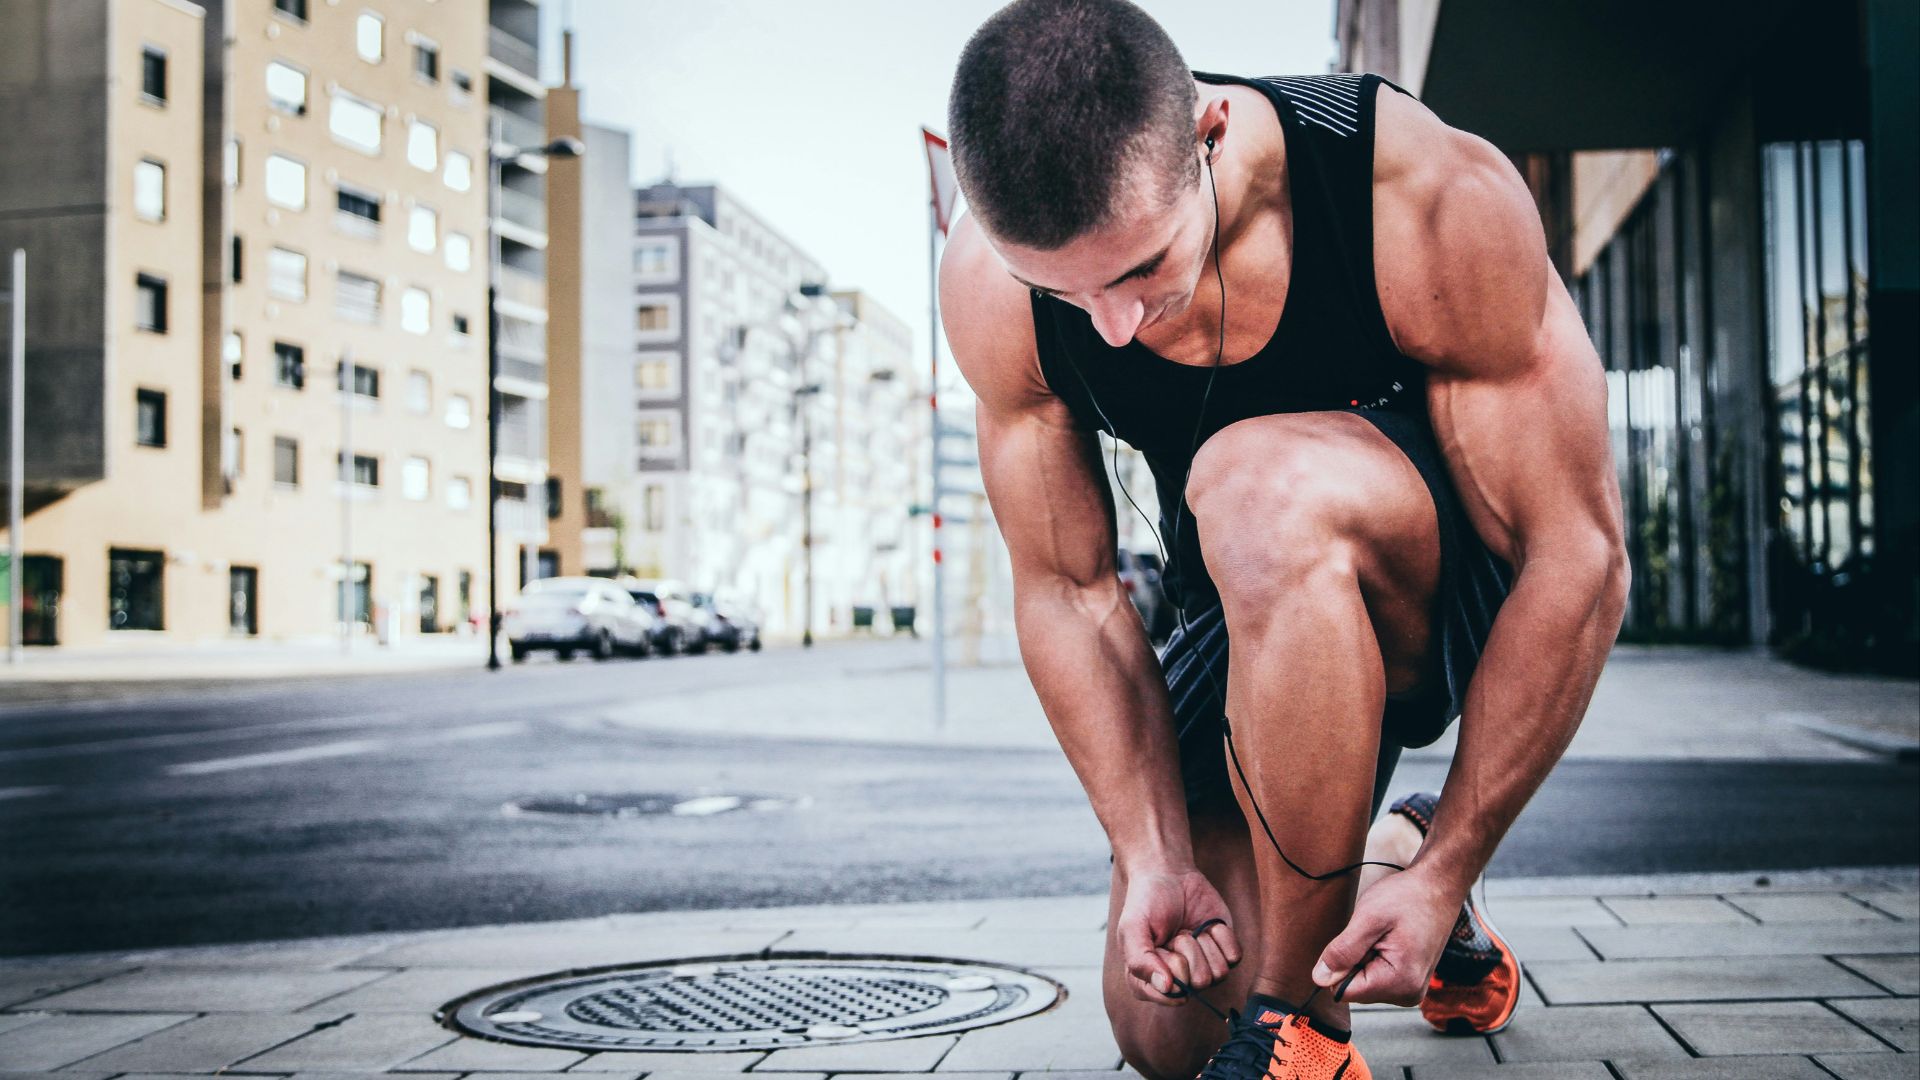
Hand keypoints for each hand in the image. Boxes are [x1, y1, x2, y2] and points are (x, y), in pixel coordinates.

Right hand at [1115, 866, 1241, 1005]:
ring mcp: (1203, 967)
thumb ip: (1140, 961)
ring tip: (1189, 929)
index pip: (1171, 995)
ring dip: (1203, 943)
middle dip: (1187, 950)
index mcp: (1150, 981)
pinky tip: (1207, 926)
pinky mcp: (1223, 953)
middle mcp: (1178, 980)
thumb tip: (1166, 988)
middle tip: (1175, 933)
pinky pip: (1234, 957)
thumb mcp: (1132, 929)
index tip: (1160, 945)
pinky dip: (1222, 937)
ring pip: (1218, 974)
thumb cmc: (1146, 902)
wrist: (1169, 874)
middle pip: (1197, 983)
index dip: (1170, 968)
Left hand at [1311, 866, 1459, 1005]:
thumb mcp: (1368, 918)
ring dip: (1365, 956)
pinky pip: (1377, 976)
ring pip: (1365, 981)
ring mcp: (1411, 989)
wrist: (1438, 887)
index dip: (1340, 964)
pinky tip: (1391, 939)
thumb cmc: (1408, 897)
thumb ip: (1343, 951)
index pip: (1345, 991)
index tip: (1359, 939)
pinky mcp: (1409, 981)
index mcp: (1399, 983)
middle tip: (1376, 934)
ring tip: (1386, 934)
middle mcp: (1408, 994)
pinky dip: (1376, 956)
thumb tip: (1319, 978)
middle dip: (1355, 959)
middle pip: (1356, 988)